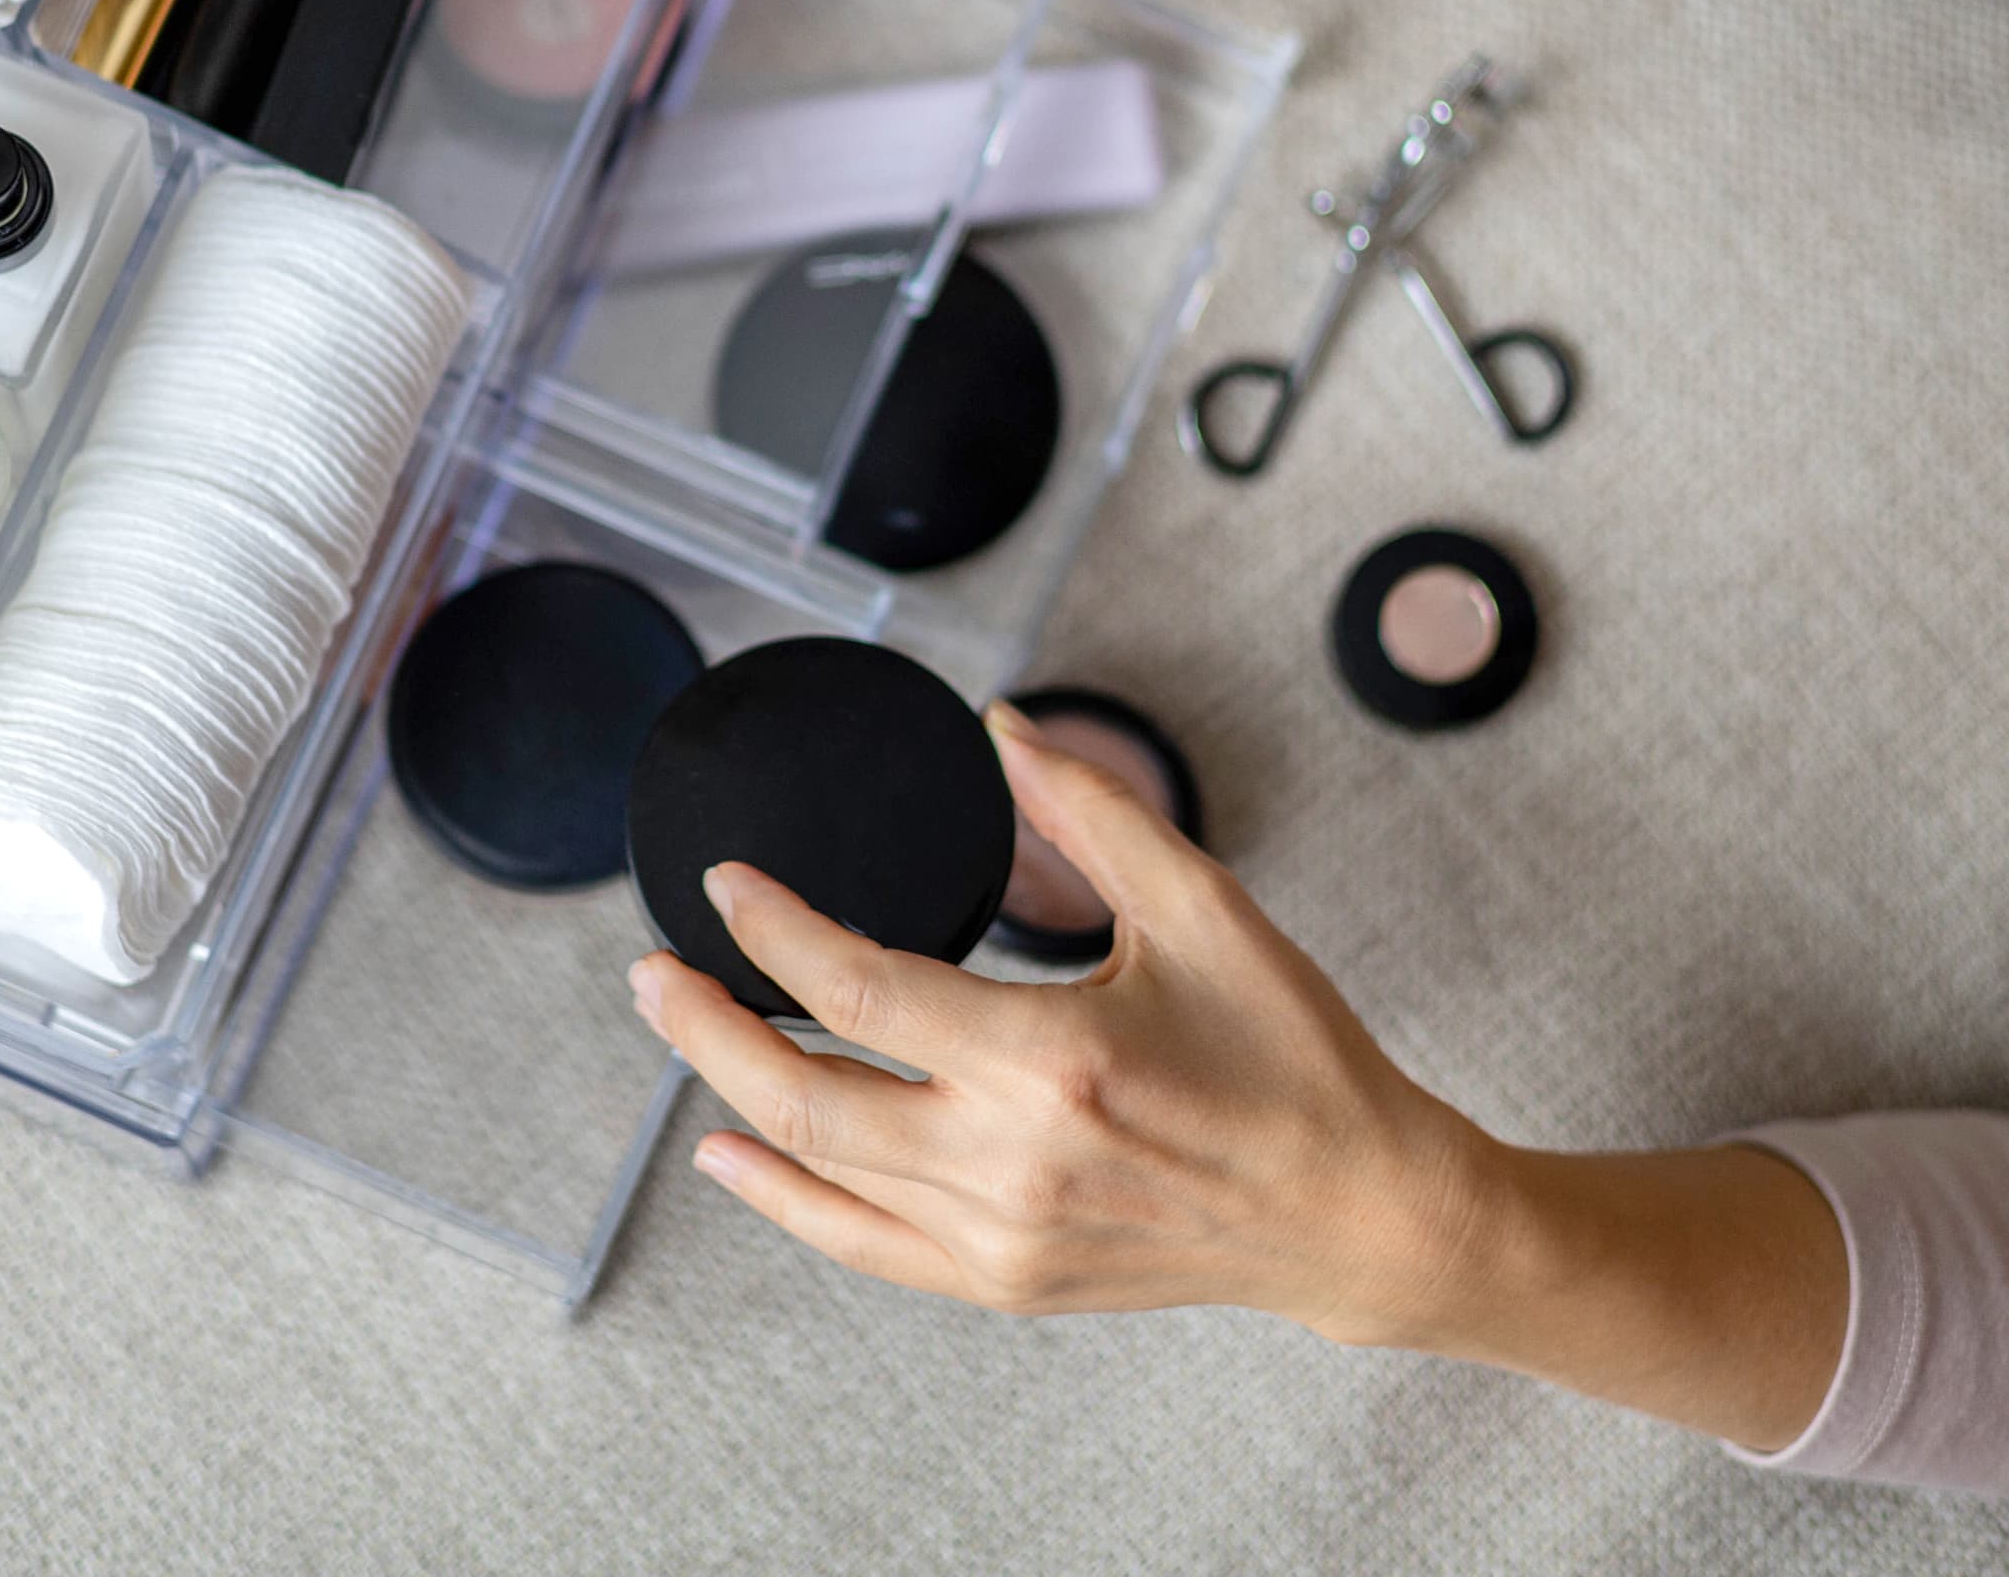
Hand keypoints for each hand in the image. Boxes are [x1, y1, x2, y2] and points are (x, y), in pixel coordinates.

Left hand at [630, 702, 1510, 1345]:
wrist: (1356, 1211)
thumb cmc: (1292, 1057)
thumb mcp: (1203, 909)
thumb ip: (1091, 810)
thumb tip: (1003, 725)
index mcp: (1053, 1058)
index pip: (859, 986)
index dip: (773, 929)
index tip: (728, 885)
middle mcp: (1010, 1161)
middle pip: (802, 1092)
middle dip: (705, 1024)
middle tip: (651, 971)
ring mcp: (1002, 1237)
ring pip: (819, 1171)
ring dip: (733, 1098)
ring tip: (684, 1031)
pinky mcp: (1008, 1282)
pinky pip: (862, 1247)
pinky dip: (786, 1201)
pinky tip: (733, 1156)